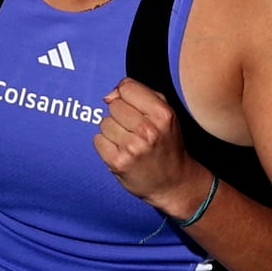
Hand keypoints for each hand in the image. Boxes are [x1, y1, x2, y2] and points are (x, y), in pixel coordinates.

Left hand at [94, 78, 209, 218]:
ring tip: (128, 141)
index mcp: (163, 114)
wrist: (173, 183)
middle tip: (134, 129)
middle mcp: (148, 131)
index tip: (133, 107)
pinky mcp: (118, 162)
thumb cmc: (167, 145)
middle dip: (120, 115)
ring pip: (104, 122)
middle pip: (114, 105)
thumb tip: (109, 95)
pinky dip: (105, 145)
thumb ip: (141, 94)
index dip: (126, 95)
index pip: (127, 87)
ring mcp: (132, 148)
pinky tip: (120, 151)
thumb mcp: (165, 114)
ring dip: (112, 131)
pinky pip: (97, 140)